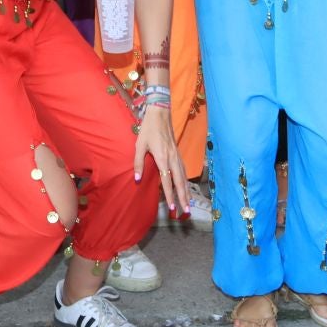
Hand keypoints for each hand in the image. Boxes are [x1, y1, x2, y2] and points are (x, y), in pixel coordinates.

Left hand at [132, 104, 186, 219]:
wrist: (160, 114)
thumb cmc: (148, 129)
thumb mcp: (139, 145)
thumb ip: (138, 163)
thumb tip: (138, 180)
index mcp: (163, 158)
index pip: (167, 182)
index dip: (170, 196)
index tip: (173, 208)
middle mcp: (172, 159)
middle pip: (180, 182)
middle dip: (183, 198)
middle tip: (186, 212)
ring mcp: (177, 156)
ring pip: (184, 177)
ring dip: (186, 191)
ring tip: (188, 204)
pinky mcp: (178, 153)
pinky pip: (183, 170)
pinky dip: (185, 180)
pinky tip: (185, 186)